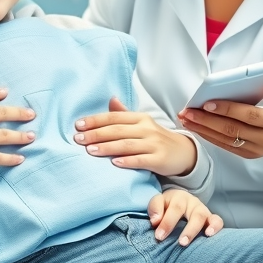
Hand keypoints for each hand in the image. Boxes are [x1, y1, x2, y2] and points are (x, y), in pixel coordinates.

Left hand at [74, 98, 196, 176]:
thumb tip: (110, 99)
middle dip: (96, 134)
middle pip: (117, 130)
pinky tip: (114, 163)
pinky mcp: (160, 159)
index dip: (95, 120)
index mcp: (140, 118)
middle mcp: (146, 129)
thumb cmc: (156, 138)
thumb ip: (124, 114)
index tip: (78, 125)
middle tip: (78, 139)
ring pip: (127, 144)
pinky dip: (127, 161)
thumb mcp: (142, 124)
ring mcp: (154, 144)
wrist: (184, 152)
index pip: (114, 117)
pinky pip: (141, 160)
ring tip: (90, 150)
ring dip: (107, 147)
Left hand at [148, 190, 222, 245]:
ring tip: (188, 241)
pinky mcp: (211, 218)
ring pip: (200, 216)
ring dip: (194, 230)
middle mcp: (190, 202)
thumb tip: (155, 221)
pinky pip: (217, 220)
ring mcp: (202, 209)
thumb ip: (155, 209)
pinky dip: (215, 226)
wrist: (182, 202)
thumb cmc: (168, 206)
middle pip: (185, 211)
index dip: (166, 223)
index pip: (173, 208)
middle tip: (179, 243)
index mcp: (177, 197)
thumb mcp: (160, 202)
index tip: (159, 236)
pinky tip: (209, 235)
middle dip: (181, 228)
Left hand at [177, 81, 262, 159]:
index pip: (250, 115)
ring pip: (226, 139)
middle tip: (188, 110)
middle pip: (233, 129)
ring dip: (203, 129)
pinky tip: (195, 126)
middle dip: (207, 119)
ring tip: (186, 117)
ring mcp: (258, 149)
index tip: (208, 102)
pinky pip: (225, 146)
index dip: (228, 109)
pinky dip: (208, 136)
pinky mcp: (249, 155)